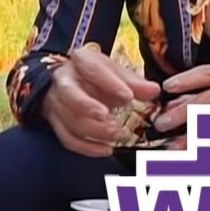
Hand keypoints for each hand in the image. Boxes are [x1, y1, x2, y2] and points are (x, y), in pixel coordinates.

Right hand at [43, 44, 162, 157]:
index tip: (128, 97)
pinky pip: (67, 138)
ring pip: (69, 119)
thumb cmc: (97, 75)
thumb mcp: (115, 72)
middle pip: (70, 94)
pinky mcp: (55, 122)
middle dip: (90, 108)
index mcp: (80, 60)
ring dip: (94, 131)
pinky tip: (106, 150)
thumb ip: (134, 83)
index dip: (110, 83)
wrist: (71, 82)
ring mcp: (56, 102)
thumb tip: (154, 91)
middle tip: (113, 121)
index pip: (91, 69)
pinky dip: (86, 147)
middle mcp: (63, 80)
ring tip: (117, 135)